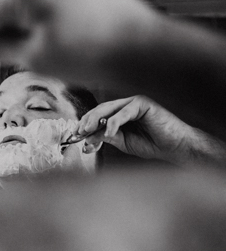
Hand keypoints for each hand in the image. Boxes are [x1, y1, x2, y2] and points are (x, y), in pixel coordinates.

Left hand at [75, 95, 225, 166]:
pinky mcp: (143, 104)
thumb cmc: (152, 144)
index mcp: (119, 113)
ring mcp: (133, 102)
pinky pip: (124, 113)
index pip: (97, 116)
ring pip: (108, 109)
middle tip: (79, 133)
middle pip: (99, 110)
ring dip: (96, 121)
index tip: (74, 136)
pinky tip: (108, 133)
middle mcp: (125, 105)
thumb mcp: (123, 142)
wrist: (175, 147)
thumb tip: (87, 136)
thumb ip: (107, 136)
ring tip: (87, 131)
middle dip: (87, 122)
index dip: (85, 125)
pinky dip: (114, 123)